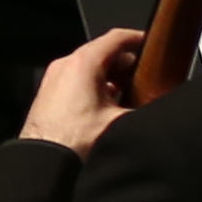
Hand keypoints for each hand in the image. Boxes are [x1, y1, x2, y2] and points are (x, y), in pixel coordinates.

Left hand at [24, 29, 145, 155]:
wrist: (43, 163)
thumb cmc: (74, 142)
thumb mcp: (120, 123)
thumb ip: (144, 109)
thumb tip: (159, 109)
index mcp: (83, 63)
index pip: (116, 38)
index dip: (138, 38)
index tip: (151, 43)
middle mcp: (66, 65)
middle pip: (103, 52)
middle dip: (126, 64)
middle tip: (145, 78)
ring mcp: (54, 78)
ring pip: (89, 67)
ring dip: (110, 77)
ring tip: (128, 95)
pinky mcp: (49, 94)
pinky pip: (76, 80)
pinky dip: (94, 86)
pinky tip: (106, 107)